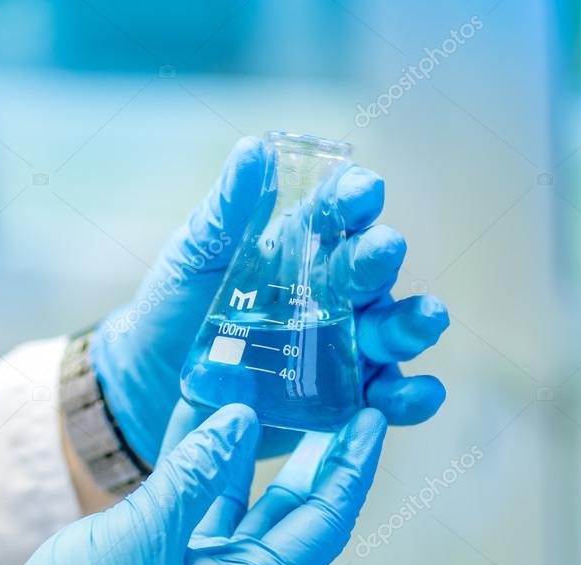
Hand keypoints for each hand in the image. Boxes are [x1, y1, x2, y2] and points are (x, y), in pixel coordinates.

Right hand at [0, 404, 386, 564]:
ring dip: (248, 452)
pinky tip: (197, 420)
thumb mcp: (143, 537)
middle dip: (316, 457)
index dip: (350, 470)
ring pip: (238, 504)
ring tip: (268, 397)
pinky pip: (192, 505)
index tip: (372, 420)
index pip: (320, 525)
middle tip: (337, 402)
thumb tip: (239, 421)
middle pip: (289, 513)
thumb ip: (194, 476)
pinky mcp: (158, 564)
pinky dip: (196, 464)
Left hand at [90, 137, 447, 462]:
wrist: (152, 382)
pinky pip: (385, 398)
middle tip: (383, 251)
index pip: (339, 212)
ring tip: (428, 320)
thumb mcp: (195, 254)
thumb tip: (253, 149)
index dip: (354, 199)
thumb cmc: (175, 304)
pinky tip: (418, 395)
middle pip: (370, 269)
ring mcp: (342, 344)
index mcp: (303, 242)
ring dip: (413, 324)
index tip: (361, 193)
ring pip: (390, 331)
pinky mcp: (342, 398)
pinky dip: (408, 398)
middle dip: (379, 258)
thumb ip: (227, 210)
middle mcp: (334, 289)